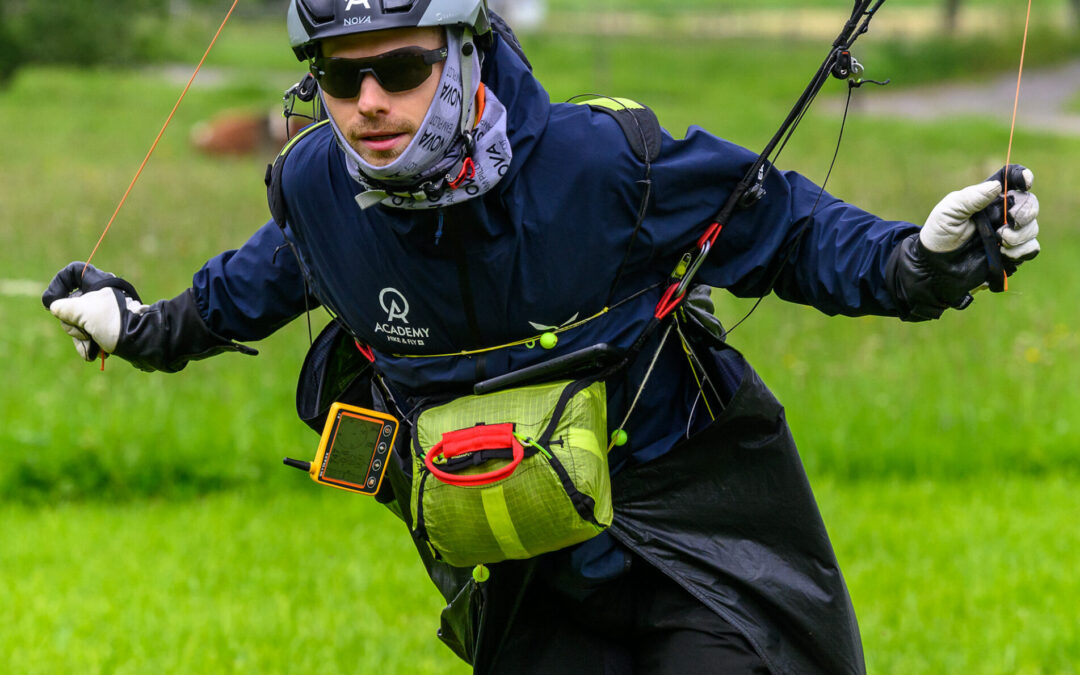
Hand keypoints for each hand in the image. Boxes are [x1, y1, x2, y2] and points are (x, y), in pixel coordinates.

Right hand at [42, 262, 146, 360]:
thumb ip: (64, 306)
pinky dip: (88, 345)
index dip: (58, 284)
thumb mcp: (83, 312)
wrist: (142, 343)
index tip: (52, 301)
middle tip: (83, 330)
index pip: (72, 272)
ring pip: (78, 323)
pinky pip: (88, 335)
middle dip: (72, 323)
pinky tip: (94, 353)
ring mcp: (105, 312)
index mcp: (98, 282)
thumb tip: (56, 307)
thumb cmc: (114, 323)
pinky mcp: (108, 328)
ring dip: (80, 338)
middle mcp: (101, 294)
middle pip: (71, 304)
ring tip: (92, 344)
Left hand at [887, 165, 1041, 320]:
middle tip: (1012, 220)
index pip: (1011, 179)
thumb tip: (997, 186)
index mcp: (986, 198)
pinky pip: (1031, 248)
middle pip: (1029, 203)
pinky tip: (1005, 252)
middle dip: (1026, 211)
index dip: (1023, 177)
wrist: (936, 266)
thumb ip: (971, 197)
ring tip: (1002, 240)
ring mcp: (1007, 233)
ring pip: (1032, 227)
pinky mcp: (1010, 253)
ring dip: (1022, 233)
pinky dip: (1023, 249)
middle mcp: (1000, 213)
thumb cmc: (939, 234)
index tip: (1026, 183)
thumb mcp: (948, 211)